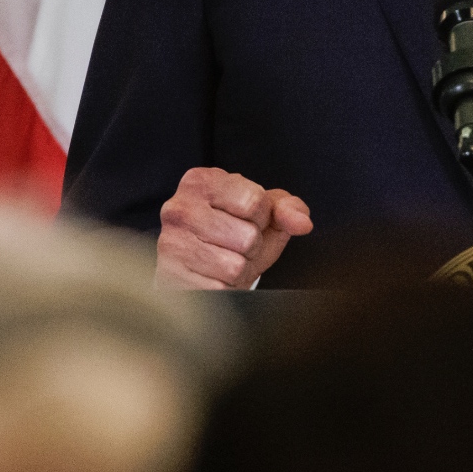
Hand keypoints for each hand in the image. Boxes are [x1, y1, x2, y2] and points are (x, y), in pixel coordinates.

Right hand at [154, 167, 312, 289]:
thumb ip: (287, 209)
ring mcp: (171, 244)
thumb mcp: (263, 214)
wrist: (197, 268)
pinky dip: (225, 289)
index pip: (254, 200)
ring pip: (234, 266)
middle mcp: (179, 208)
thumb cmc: (232, 236)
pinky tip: (212, 278)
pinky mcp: (170, 278)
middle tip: (235, 246)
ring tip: (224, 262)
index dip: (261, 216)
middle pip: (247, 236)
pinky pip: (219, 290)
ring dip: (238, 270)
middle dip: (251, 246)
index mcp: (202, 181)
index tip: (247, 219)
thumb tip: (302, 222)